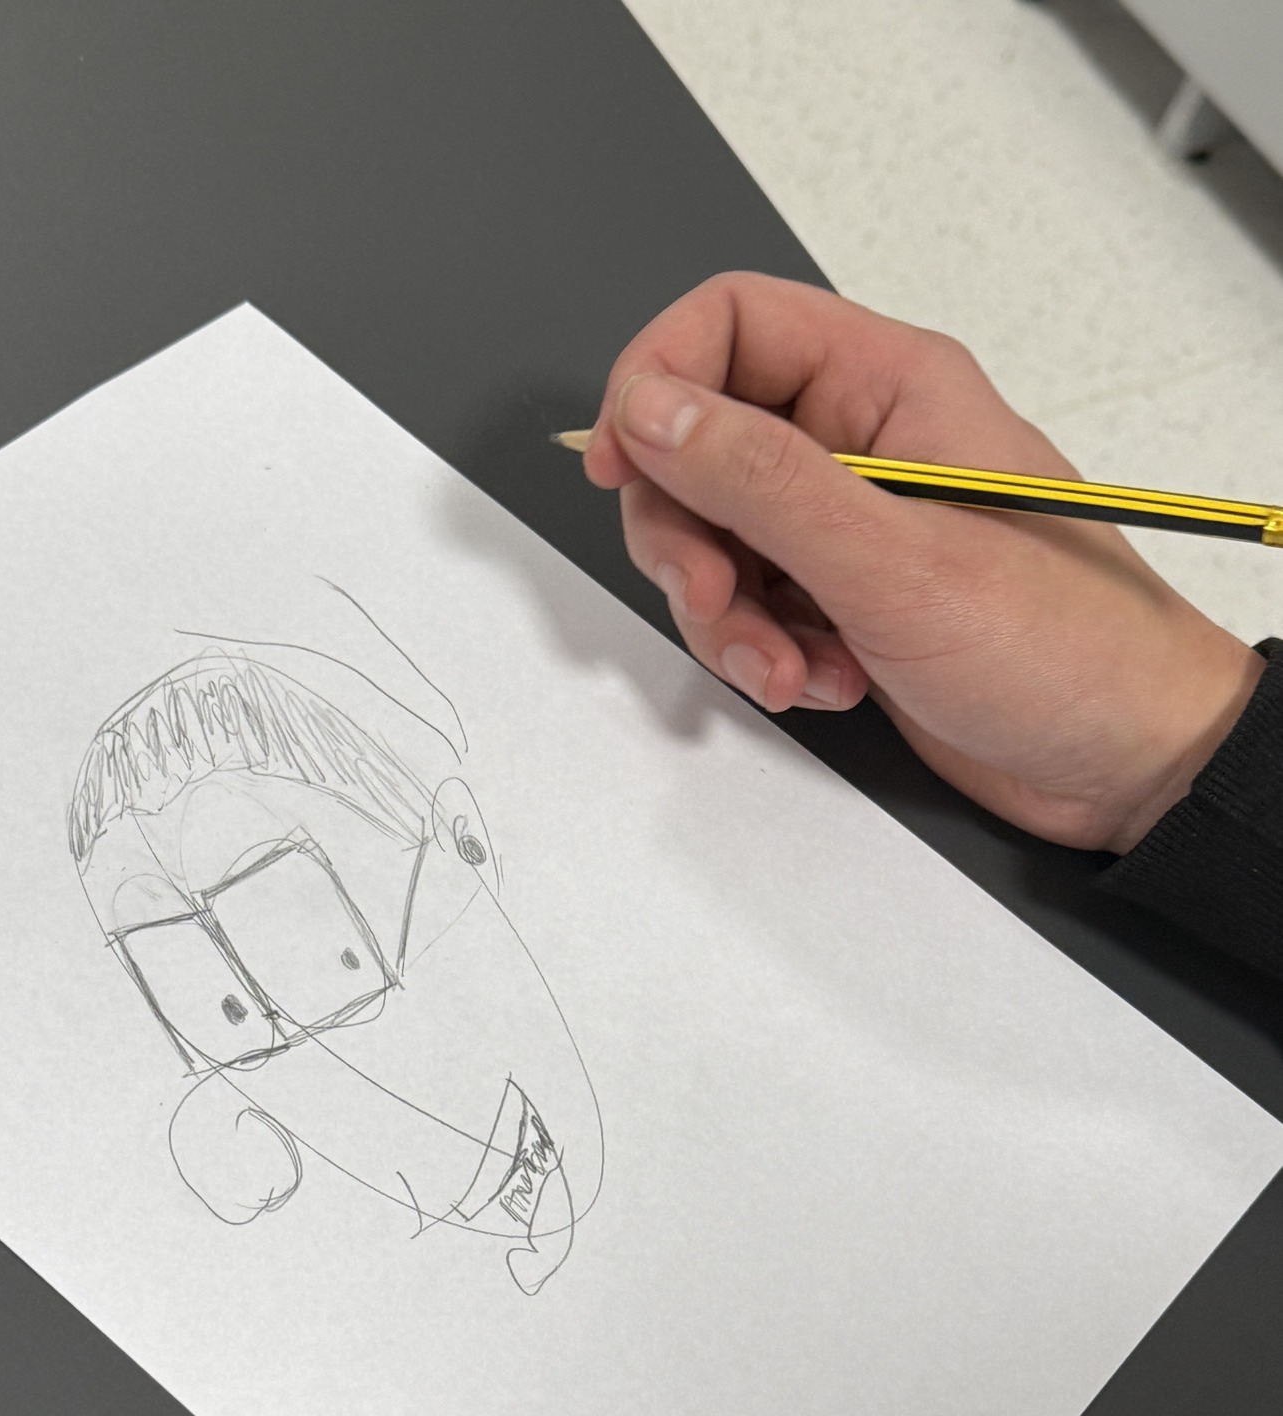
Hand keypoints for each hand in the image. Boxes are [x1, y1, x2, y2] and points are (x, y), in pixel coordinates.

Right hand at [584, 274, 1263, 852]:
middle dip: (687, 536)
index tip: (621, 465)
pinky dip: (764, 653)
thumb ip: (762, 481)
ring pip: (717, 540)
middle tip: (715, 597)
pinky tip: (821, 684)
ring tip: (786, 667)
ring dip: (728, 617)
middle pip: (701, 446)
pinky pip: (754, 606)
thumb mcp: (895, 561)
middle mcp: (862, 443)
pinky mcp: (846, 598)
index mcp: (889, 386)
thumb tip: (655, 413)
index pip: (731, 326)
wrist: (1123, 760)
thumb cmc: (1064, 650)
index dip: (656, 383)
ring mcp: (851, 524)